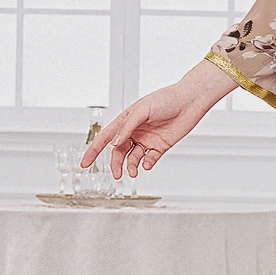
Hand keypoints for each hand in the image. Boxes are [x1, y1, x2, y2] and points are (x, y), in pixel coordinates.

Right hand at [80, 61, 230, 179]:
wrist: (190, 102)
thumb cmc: (166, 99)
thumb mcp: (143, 110)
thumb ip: (127, 127)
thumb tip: (114, 143)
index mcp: (126, 120)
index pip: (105, 137)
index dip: (93, 150)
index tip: (85, 163)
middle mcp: (135, 131)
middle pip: (118, 152)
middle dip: (115, 164)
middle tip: (116, 175)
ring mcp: (147, 140)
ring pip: (132, 158)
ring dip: (130, 166)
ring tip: (132, 172)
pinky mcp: (160, 147)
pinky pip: (149, 159)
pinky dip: (146, 164)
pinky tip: (147, 163)